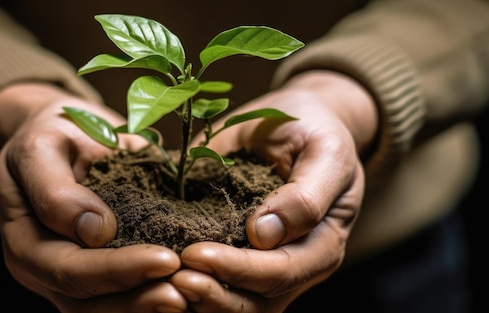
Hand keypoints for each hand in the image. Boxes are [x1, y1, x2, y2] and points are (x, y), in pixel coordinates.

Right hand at [0, 83, 186, 311]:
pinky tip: (187, 290)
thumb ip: (55, 189)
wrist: (62, 137)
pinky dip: (151, 296)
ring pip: (107, 310)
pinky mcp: (100, 273)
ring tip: (190, 298)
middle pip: (89, 305)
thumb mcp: (41, 147)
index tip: (166, 260)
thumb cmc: (51, 136)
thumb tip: (95, 231)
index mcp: (26, 243)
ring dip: (147, 308)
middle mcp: (46, 271)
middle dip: (138, 301)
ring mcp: (72, 279)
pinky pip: (123, 296)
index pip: (70, 270)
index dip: (118, 271)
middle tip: (186, 293)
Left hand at [174, 70, 376, 311]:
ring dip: (200, 300)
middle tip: (173, 275)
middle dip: (213, 292)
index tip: (195, 254)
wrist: (298, 123)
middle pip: (256, 301)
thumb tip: (264, 235)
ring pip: (235, 306)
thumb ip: (305, 195)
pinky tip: (164, 280)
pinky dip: (192, 292)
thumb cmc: (315, 132)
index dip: (238, 269)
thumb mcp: (324, 151)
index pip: (281, 273)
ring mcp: (266, 266)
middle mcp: (295, 265)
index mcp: (321, 243)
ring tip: (166, 282)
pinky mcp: (239, 257)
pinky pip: (218, 287)